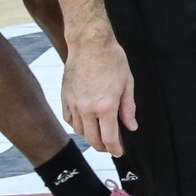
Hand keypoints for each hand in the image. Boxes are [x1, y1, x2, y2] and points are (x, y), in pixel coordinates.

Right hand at [61, 31, 135, 155]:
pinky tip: (84, 123)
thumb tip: (131, 126)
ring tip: (98, 134)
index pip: (109, 138)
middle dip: (102, 146)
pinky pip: (69, 119)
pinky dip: (76, 125)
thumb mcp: (127, 84)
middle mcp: (87, 108)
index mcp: (105, 106)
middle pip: (92, 139)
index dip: (115, 148)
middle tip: (109, 146)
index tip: (118, 152)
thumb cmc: (111, 59)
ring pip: (79, 131)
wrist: (89, 43)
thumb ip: (128, 108)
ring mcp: (74, 103)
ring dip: (89, 136)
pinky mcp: (65, 97)